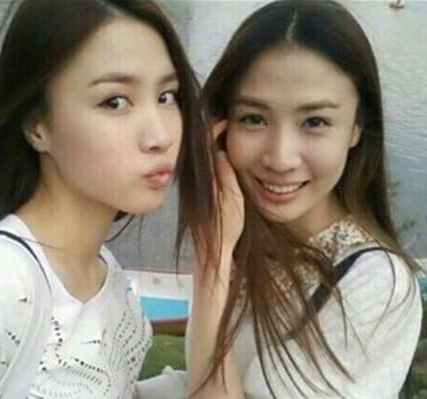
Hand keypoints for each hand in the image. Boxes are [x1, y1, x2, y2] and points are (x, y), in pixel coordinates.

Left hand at [194, 120, 243, 274]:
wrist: (210, 249)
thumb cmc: (225, 228)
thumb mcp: (233, 200)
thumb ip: (226, 175)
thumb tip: (218, 151)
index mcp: (205, 179)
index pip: (205, 147)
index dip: (213, 130)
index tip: (225, 122)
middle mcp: (195, 181)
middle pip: (200, 149)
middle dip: (211, 132)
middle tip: (226, 123)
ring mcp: (193, 187)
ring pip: (200, 158)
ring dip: (211, 144)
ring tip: (224, 134)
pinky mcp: (194, 193)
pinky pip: (201, 168)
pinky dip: (209, 157)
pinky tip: (219, 155)